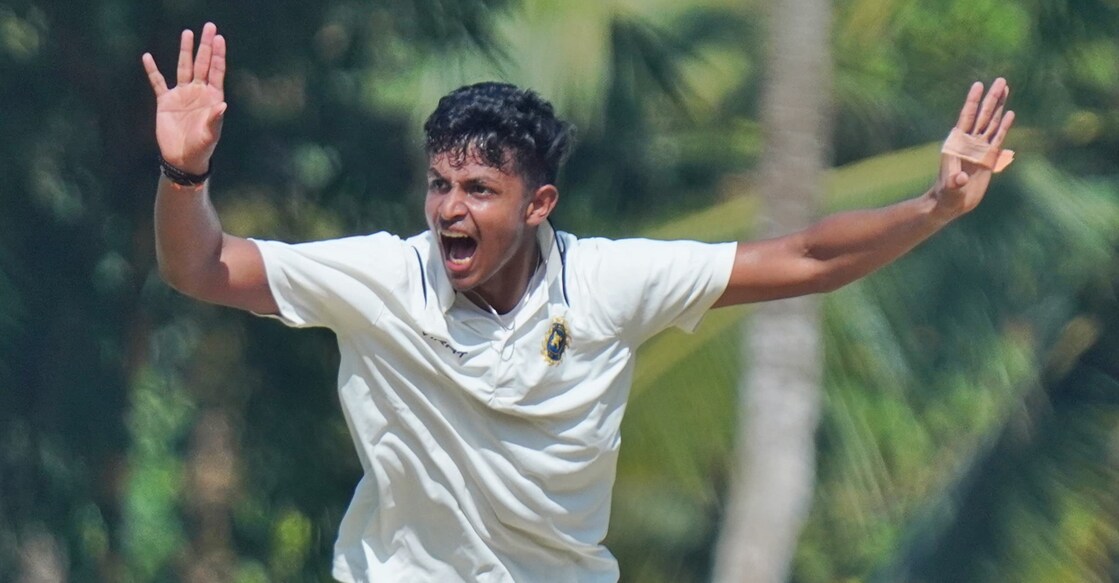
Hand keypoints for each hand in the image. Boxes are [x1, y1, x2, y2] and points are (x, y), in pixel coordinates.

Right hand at [142, 22, 226, 175]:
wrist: (182, 159)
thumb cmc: (201, 148)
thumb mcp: (210, 134)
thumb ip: (215, 119)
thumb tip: (222, 104)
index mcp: (211, 97)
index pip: (216, 71)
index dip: (217, 55)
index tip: (219, 38)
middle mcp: (198, 92)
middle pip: (201, 63)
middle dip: (204, 45)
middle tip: (208, 26)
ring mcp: (181, 95)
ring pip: (183, 67)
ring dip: (185, 51)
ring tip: (187, 33)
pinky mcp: (165, 101)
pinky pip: (158, 82)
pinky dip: (153, 70)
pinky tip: (148, 57)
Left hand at [932, 78, 1014, 220]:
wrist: (950, 204)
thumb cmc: (946, 196)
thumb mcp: (950, 189)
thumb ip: (954, 182)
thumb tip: (960, 179)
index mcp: (956, 144)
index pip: (966, 118)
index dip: (972, 102)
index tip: (978, 85)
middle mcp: (968, 143)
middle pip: (982, 115)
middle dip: (991, 98)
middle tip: (1000, 80)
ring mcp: (979, 149)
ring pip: (991, 122)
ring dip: (998, 106)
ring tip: (1005, 88)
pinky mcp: (988, 158)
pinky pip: (998, 138)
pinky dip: (1004, 125)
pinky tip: (1010, 113)